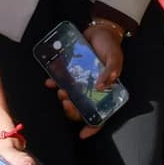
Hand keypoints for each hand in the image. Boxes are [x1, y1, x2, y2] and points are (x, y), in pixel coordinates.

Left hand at [45, 21, 124, 137]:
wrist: (99, 30)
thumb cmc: (110, 46)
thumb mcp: (114, 57)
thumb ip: (110, 70)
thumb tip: (100, 86)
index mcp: (106, 91)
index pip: (101, 115)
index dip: (92, 127)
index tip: (82, 134)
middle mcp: (92, 90)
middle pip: (81, 109)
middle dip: (72, 110)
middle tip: (66, 101)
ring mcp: (81, 82)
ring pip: (70, 98)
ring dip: (63, 99)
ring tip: (59, 90)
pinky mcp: (71, 73)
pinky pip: (61, 82)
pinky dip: (54, 83)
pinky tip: (49, 81)